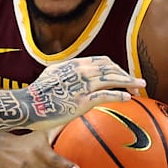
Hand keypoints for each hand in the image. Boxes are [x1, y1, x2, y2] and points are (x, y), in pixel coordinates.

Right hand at [18, 55, 144, 129]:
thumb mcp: (52, 75)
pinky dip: (119, 95)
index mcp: (74, 64)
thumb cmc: (38, 94)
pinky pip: (106, 95)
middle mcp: (80, 71)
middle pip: (111, 69)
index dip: (116, 68)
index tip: (124, 76)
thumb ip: (66, 73)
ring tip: (139, 88)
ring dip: (129, 83)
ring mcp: (82, 85)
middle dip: (127, 75)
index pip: (102, 62)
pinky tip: (128, 98)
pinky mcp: (82, 100)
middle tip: (138, 83)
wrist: (28, 105)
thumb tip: (72, 75)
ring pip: (112, 80)